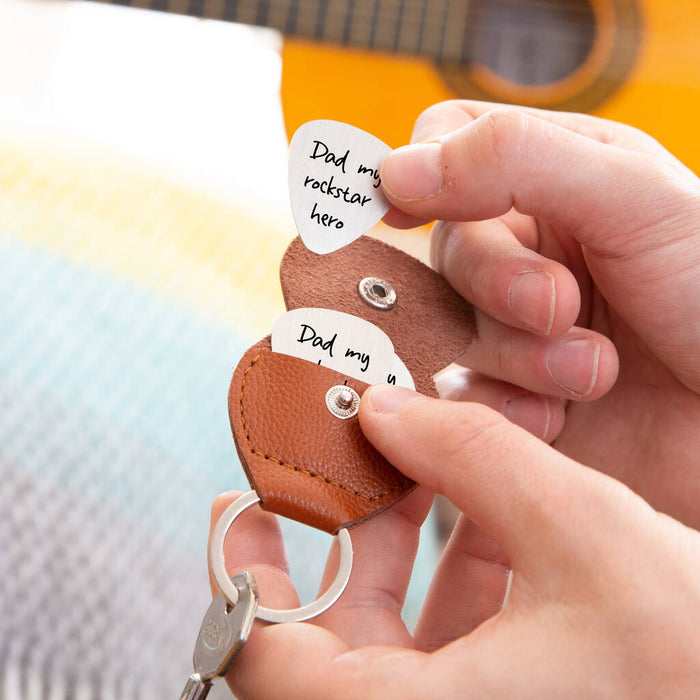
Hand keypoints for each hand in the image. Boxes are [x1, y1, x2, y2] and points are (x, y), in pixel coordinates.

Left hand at [211, 391, 699, 698]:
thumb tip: (394, 409)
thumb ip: (474, 457)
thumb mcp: (582, 535)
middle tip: (340, 468)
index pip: (263, 661)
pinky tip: (486, 519)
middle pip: (324, 645)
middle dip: (339, 543)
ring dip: (402, 553)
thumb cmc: (693, 660)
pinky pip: (451, 655)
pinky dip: (457, 584)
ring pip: (392, 646)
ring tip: (418, 472)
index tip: (252, 498)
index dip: (247, 566)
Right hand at [379, 101, 699, 528]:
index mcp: (554, 177)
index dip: (419, 173)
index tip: (407, 207)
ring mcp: (513, 325)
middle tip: (561, 307)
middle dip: (499, 286)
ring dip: (518, 356)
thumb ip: (515, 162)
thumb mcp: (633, 198)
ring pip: (451, 329)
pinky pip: (461, 397)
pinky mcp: (509, 394)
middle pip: (446, 251)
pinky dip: (506, 409)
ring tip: (593, 372)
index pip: (447, 147)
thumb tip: (394, 171)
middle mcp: (527, 248)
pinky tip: (560, 417)